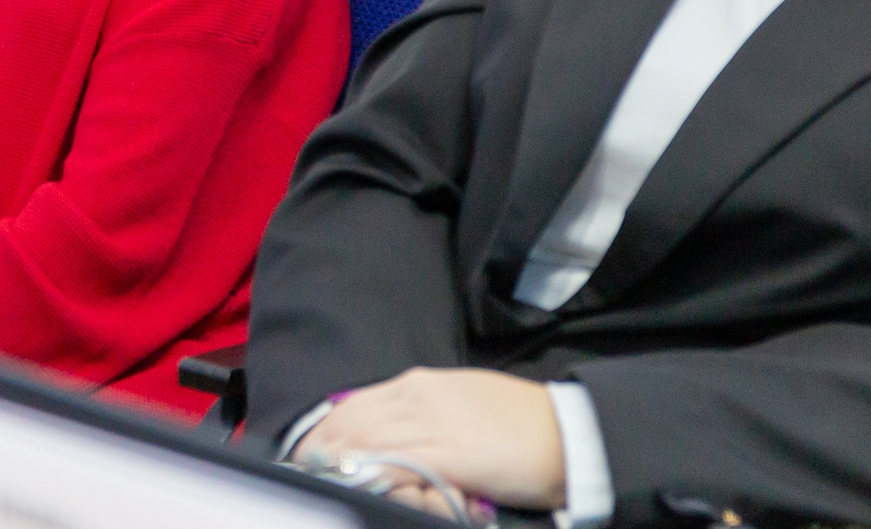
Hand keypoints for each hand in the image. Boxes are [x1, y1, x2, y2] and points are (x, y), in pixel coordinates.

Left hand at [298, 368, 566, 513]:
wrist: (566, 432)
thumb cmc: (516, 424)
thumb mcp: (459, 404)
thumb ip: (418, 415)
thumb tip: (384, 435)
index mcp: (420, 384)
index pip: (354, 405)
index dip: (324, 432)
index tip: (308, 455)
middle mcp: (420, 396)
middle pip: (351, 423)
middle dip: (321, 452)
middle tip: (304, 475)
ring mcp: (434, 424)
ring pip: (367, 442)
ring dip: (340, 466)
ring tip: (324, 484)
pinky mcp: (452, 453)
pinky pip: (399, 464)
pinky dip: (374, 476)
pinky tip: (362, 486)